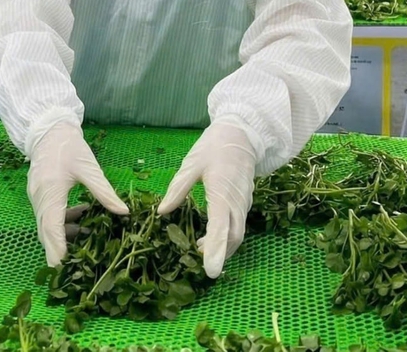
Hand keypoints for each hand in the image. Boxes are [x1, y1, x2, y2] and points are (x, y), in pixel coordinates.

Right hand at [28, 122, 127, 265]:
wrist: (49, 130)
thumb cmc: (69, 146)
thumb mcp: (89, 168)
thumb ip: (104, 191)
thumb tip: (123, 212)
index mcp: (50, 190)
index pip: (51, 225)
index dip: (57, 247)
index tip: (62, 266)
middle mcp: (39, 197)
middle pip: (46, 231)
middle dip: (58, 251)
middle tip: (71, 271)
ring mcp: (37, 197)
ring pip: (47, 225)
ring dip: (63, 237)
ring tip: (88, 243)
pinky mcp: (40, 195)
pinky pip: (49, 216)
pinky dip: (63, 224)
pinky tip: (82, 221)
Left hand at [158, 122, 256, 277]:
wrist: (242, 134)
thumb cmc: (214, 147)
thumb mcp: (191, 164)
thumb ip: (177, 189)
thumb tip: (162, 212)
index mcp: (222, 193)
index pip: (221, 228)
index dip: (216, 250)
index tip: (211, 271)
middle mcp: (236, 202)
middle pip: (233, 237)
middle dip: (219, 254)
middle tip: (200, 265)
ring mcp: (243, 203)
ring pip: (237, 233)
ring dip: (223, 247)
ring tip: (199, 249)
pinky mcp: (244, 202)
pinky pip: (238, 225)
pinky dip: (227, 236)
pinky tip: (210, 237)